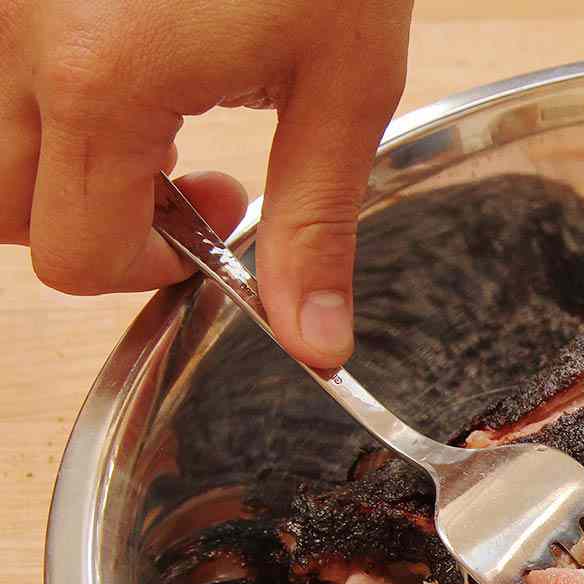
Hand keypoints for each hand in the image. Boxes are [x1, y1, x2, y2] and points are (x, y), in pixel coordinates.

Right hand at [0, 1, 411, 366]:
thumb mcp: (344, 87)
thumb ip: (316, 225)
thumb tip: (312, 342)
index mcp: (99, 82)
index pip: (74, 255)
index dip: (152, 271)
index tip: (216, 223)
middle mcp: (19, 37)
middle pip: (8, 210)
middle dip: (97, 226)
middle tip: (192, 182)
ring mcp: (4, 0)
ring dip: (66, 165)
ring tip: (163, 119)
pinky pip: (5, 75)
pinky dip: (52, 99)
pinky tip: (130, 64)